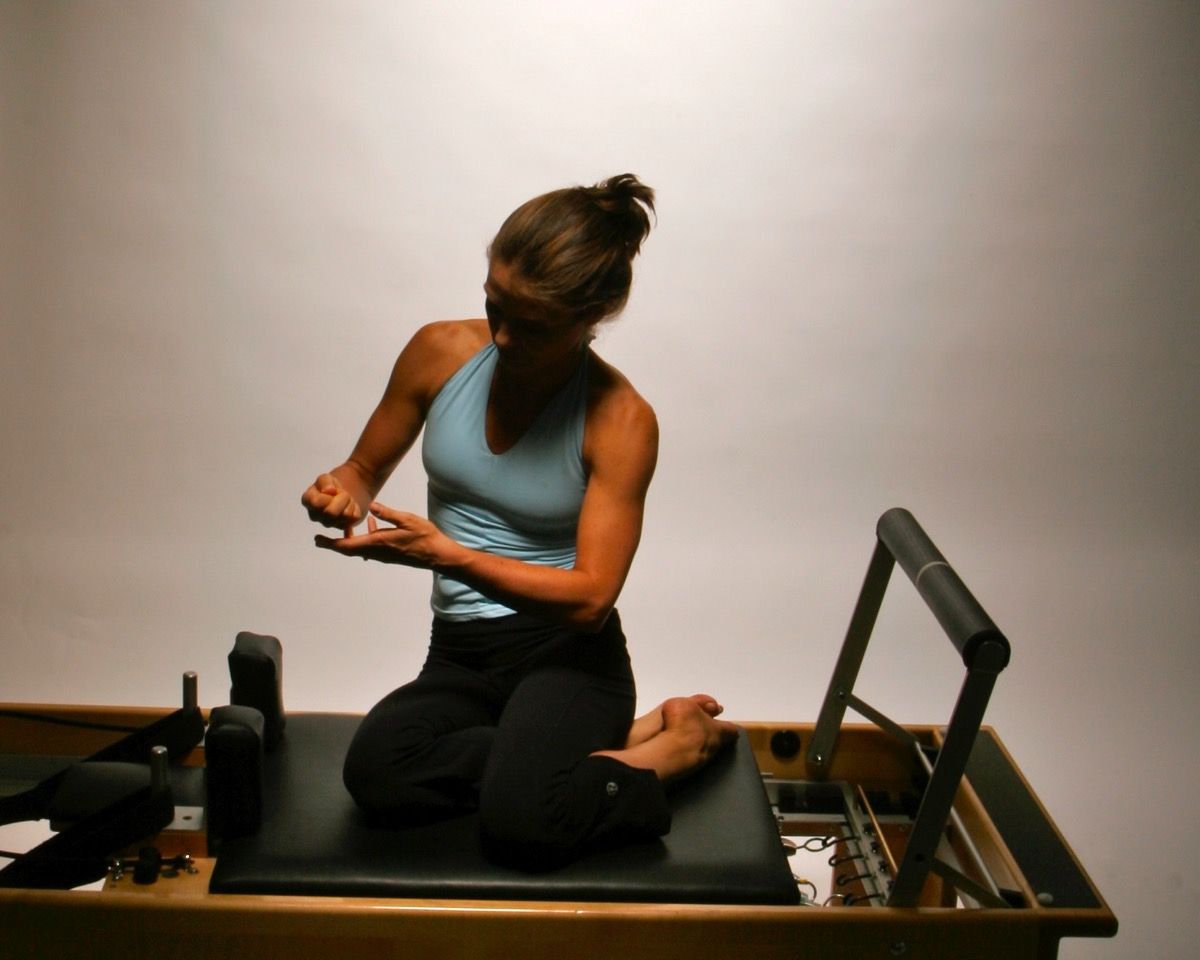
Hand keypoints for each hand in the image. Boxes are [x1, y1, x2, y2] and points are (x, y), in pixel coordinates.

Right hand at [301, 473, 363, 533]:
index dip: (328, 496)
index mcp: (307, 501)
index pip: (317, 503)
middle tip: (343, 493)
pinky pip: (353, 519)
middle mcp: (314, 516)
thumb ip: (325, 481)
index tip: (332, 490)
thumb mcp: (326, 478)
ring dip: (349, 503)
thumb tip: (329, 490)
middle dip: (342, 498)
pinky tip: (349, 506)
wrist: (342, 491)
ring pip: (344, 516)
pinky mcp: (342, 526)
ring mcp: (328, 523)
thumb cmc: (330, 485)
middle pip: (332, 512)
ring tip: (346, 499)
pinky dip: (355, 509)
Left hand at [313, 502, 451, 568]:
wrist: (438, 555)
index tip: (317, 539)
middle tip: (319, 538)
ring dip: (349, 540)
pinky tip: (372, 525)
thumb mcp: (407, 520)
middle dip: (334, 544)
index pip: (348, 545)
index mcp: (378, 542)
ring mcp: (384, 554)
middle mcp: (377, 551)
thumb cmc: (424, 536)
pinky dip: (364, 538)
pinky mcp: (390, 554)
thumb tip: (370, 506)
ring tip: (344, 527)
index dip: (331, 542)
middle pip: (349, 549)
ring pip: (360, 548)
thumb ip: (388, 513)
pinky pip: (371, 546)